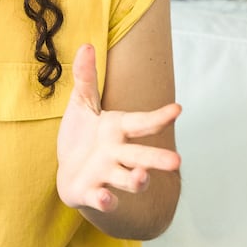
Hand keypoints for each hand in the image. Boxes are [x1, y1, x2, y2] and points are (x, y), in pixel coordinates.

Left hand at [55, 44, 180, 212]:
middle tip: (176, 161)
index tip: (178, 108)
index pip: (142, 123)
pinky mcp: (92, 193)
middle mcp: (118, 154)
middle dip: (158, 159)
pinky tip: (106, 198)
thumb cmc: (81, 137)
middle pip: (142, 156)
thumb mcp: (82, 104)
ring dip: (137, 181)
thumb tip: (85, 45)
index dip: (159, 117)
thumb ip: (86, 79)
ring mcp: (107, 175)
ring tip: (142, 178)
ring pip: (128, 180)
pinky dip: (104, 201)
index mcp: (118, 130)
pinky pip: (101, 199)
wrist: (68, 172)